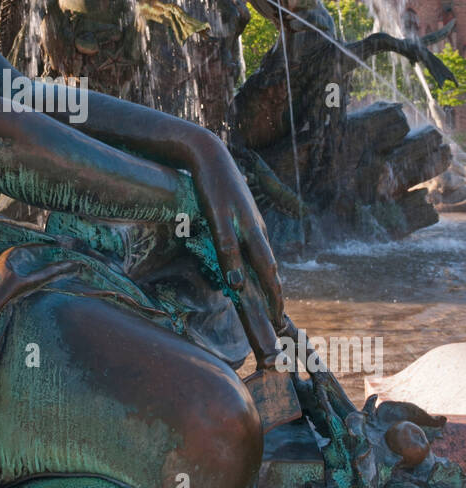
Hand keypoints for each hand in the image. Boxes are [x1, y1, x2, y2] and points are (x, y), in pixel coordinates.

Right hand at [186, 133, 284, 367]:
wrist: (208, 152)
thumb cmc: (217, 186)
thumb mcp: (230, 216)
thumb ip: (235, 241)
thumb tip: (233, 267)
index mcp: (256, 235)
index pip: (270, 275)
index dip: (275, 301)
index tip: (278, 328)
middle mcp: (255, 232)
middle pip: (271, 275)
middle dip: (276, 306)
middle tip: (279, 335)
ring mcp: (241, 223)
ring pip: (259, 264)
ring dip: (266, 292)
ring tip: (271, 319)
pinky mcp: (222, 213)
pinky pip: (229, 245)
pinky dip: (234, 265)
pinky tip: (236, 283)